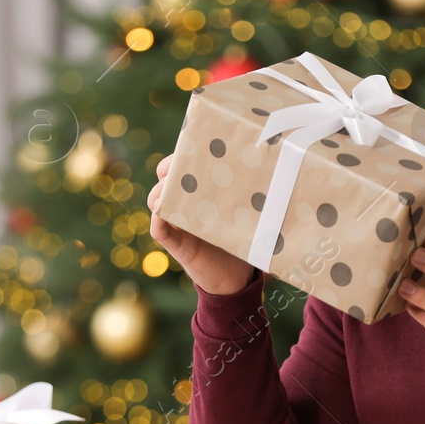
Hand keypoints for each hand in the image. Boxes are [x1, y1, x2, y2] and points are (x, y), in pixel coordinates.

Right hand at [147, 152, 255, 296]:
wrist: (237, 277)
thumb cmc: (242, 239)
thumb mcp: (243, 211)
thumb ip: (244, 192)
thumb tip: (269, 163)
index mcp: (196, 194)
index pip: (180, 167)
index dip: (182, 154)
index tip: (196, 146)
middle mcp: (182, 205)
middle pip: (164, 178)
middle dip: (170, 167)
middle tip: (186, 163)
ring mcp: (175, 224)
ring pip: (155, 200)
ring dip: (162, 190)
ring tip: (177, 185)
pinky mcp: (175, 244)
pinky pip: (158, 228)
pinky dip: (158, 217)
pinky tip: (166, 208)